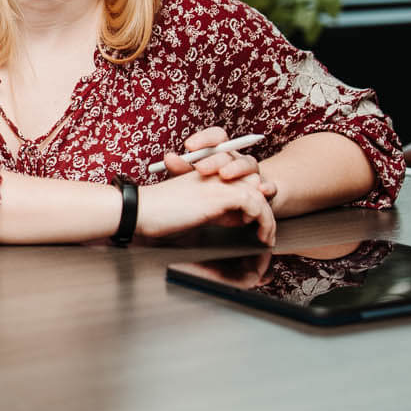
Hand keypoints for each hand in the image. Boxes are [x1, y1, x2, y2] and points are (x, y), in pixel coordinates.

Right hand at [138, 169, 277, 245]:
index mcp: (208, 173)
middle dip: (265, 208)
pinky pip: (256, 204)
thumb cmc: (160, 213)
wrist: (142, 211)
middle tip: (266, 233)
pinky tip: (261, 236)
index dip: (253, 198)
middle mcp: (216, 172)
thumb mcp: (196, 210)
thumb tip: (240, 218)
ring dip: (267, 218)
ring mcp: (220, 181)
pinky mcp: (222, 194)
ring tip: (266, 237)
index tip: (258, 223)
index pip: (241, 177)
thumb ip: (218, 209)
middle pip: (254, 183)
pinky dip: (264, 222)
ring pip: (259, 193)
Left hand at [161, 127, 276, 201]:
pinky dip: (267, 187)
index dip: (204, 138)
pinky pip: (271, 187)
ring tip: (225, 175)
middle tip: (200, 168)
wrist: (243, 207)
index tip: (188, 146)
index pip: (217, 136)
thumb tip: (168, 157)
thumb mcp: (197, 181)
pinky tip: (262, 190)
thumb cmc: (215, 190)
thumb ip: (182, 170)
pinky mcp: (266, 191)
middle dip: (214, 159)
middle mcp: (238, 159)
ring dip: (238, 168)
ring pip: (250, 164)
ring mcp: (253, 174)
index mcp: (222, 153)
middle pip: (229, 152)